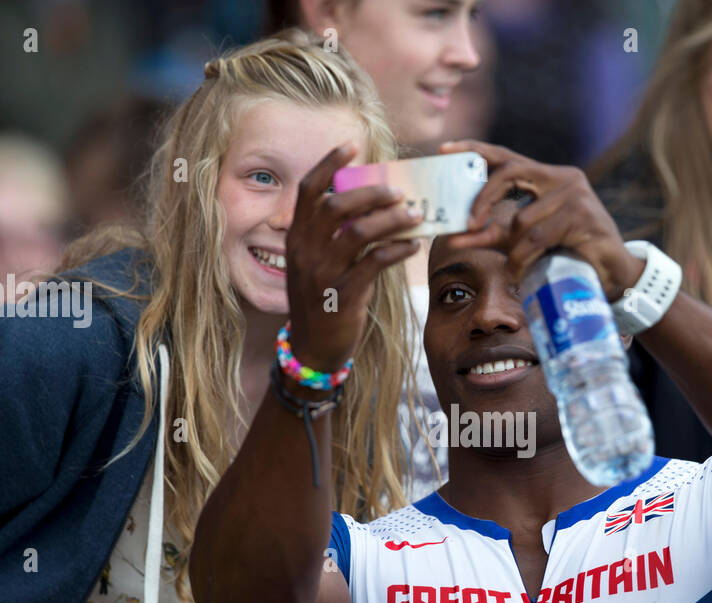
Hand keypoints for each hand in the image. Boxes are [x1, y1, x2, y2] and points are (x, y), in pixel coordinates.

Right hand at [285, 141, 421, 371]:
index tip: (353, 146)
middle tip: (399, 191)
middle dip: (371, 192)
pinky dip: (398, 250)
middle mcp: (304, 252)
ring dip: (391, 220)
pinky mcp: (343, 296)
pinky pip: (374, 264)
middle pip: (336, 205)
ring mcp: (322, 274)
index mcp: (296, 238)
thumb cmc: (322, 300)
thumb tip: (369, 205)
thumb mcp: (316, 264)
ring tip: (415, 216)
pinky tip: (414, 246)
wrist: (312, 348)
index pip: (308, 190)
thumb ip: (332, 235)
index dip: (329, 164)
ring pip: (358, 232)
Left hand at [438, 140, 644, 300]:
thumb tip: (453, 239)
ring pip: (523, 217)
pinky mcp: (584, 216)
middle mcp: (562, 177)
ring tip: (513, 269)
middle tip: (469, 225)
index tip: (444, 149)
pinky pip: (539, 237)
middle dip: (484, 199)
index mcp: (546, 176)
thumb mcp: (523, 241)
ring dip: (512, 250)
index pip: (505, 155)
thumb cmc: (567, 252)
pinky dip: (524, 259)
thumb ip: (492, 234)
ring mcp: (576, 193)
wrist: (612, 271)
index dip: (474, 150)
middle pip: (510, 173)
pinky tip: (521, 273)